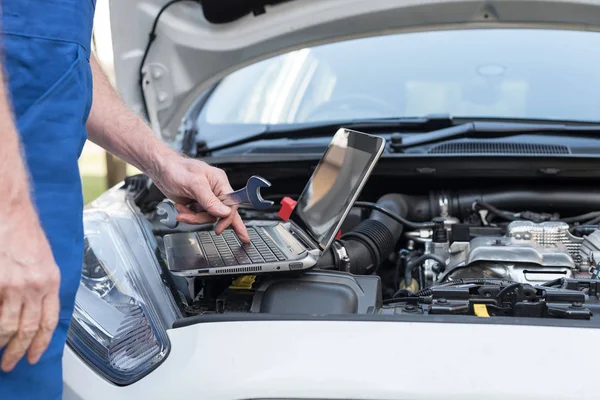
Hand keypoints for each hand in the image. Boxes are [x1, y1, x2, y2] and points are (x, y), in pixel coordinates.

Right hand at [0, 207, 59, 371]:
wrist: (9, 210)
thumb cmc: (24, 231)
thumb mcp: (43, 260)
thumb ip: (42, 285)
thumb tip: (36, 308)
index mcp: (51, 280)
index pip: (49, 321)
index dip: (41, 343)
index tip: (34, 356)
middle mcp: (34, 285)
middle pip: (28, 328)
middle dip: (18, 350)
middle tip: (9, 363)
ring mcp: (12, 285)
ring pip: (7, 325)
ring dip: (0, 342)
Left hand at [152, 155, 249, 242]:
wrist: (161, 170)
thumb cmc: (176, 169)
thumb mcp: (194, 184)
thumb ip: (210, 200)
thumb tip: (224, 212)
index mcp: (219, 182)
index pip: (231, 204)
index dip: (227, 218)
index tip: (220, 228)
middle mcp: (215, 191)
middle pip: (220, 213)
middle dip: (207, 219)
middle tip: (216, 232)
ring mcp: (206, 198)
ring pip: (207, 217)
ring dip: (193, 217)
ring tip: (182, 212)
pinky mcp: (197, 204)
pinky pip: (198, 217)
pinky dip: (189, 216)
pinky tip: (181, 209)